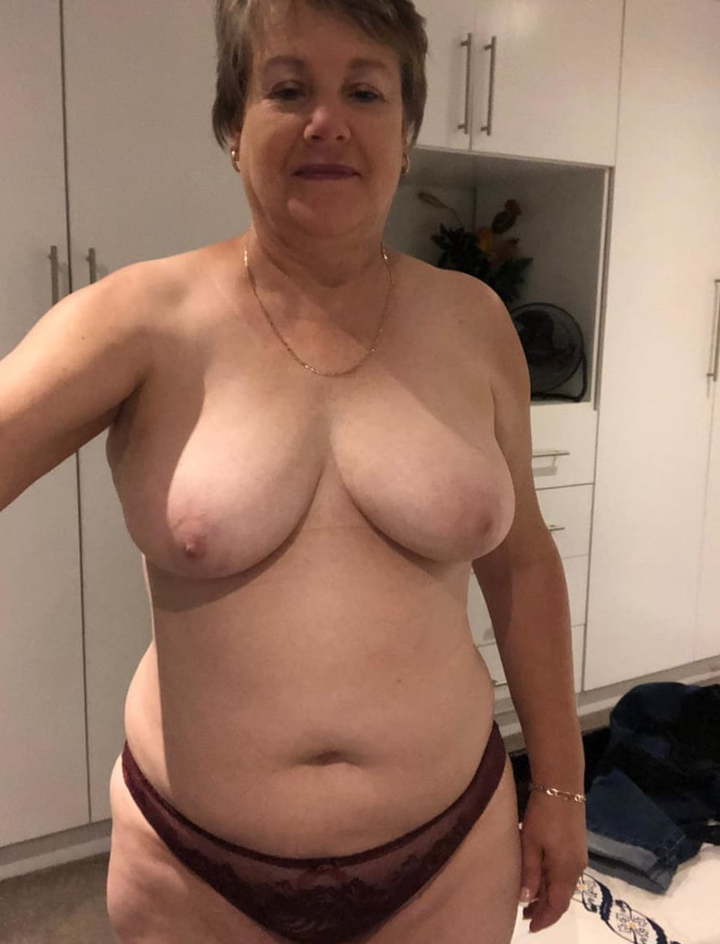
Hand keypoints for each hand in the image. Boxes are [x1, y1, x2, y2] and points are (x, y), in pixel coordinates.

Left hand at [518, 789, 587, 933]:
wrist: (562, 786)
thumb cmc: (542, 815)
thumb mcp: (530, 844)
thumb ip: (529, 873)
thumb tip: (526, 900)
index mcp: (566, 871)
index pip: (557, 905)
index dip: (545, 918)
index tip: (530, 927)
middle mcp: (577, 868)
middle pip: (562, 897)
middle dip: (545, 908)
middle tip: (524, 915)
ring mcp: (578, 856)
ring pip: (563, 885)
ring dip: (548, 894)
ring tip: (528, 898)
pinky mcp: (576, 845)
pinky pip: (565, 872)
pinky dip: (552, 880)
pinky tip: (539, 877)